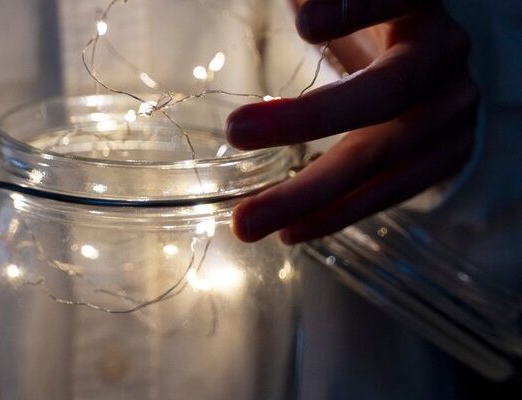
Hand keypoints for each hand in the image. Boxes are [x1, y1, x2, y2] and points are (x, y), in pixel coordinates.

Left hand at [227, 0, 477, 243]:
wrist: (424, 57)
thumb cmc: (366, 21)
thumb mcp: (336, 0)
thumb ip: (321, 1)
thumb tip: (285, 6)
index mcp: (417, 2)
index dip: (353, 9)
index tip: (303, 24)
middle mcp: (443, 55)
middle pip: (386, 92)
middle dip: (309, 119)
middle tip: (236, 132)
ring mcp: (452, 110)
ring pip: (383, 158)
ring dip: (311, 194)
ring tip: (248, 222)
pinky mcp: (447, 155)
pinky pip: (389, 192)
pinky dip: (336, 214)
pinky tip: (288, 230)